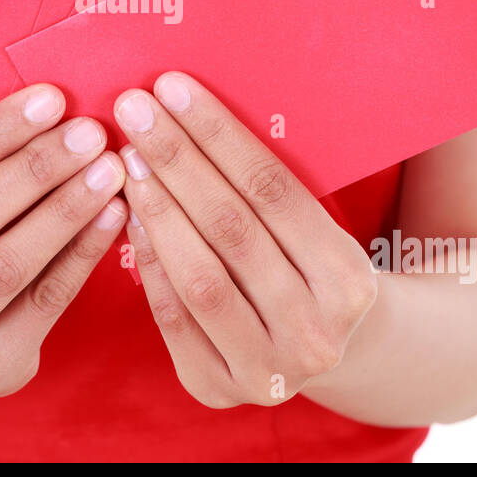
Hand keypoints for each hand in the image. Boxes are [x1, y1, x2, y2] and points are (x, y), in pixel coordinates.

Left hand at [113, 72, 377, 408]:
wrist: (330, 353)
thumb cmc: (309, 267)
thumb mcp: (316, 230)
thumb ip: (266, 189)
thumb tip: (188, 110)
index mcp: (349, 280)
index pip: (272, 189)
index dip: (217, 134)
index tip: (171, 87)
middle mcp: (315, 332)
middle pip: (231, 227)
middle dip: (176, 159)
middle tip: (134, 109)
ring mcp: (267, 370)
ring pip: (199, 273)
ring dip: (156, 207)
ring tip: (127, 157)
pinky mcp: (219, 388)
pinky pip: (172, 315)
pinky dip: (147, 260)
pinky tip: (129, 214)